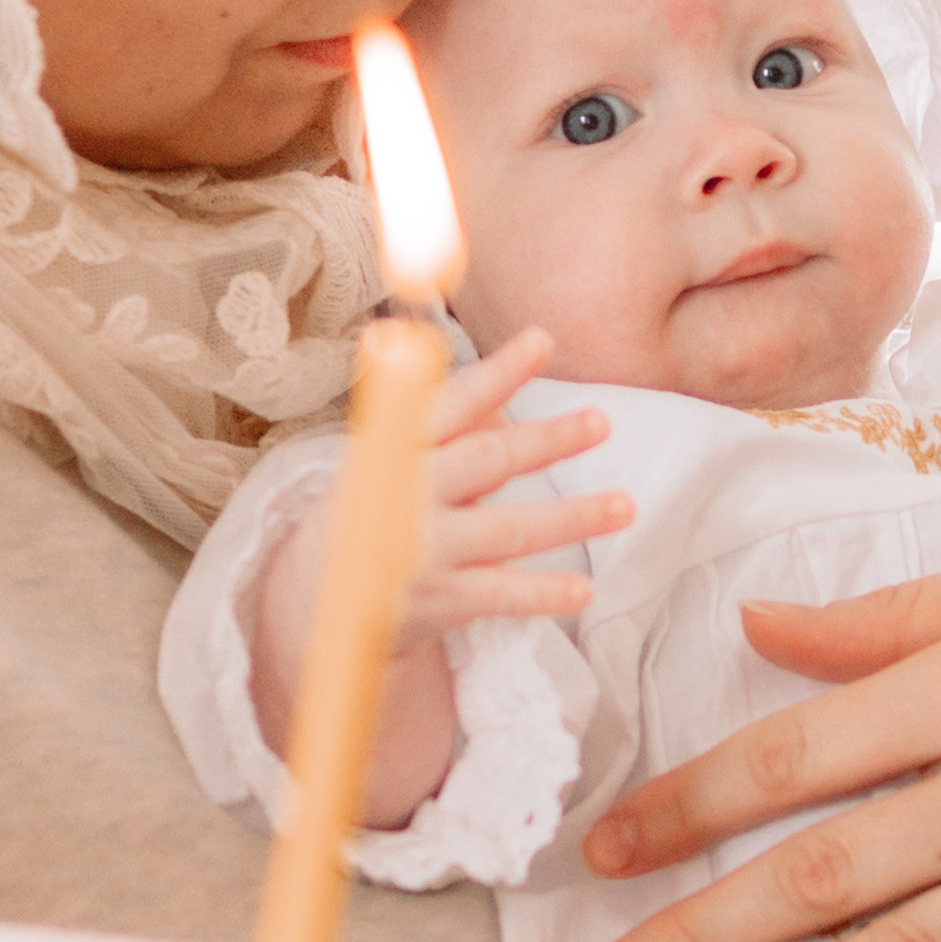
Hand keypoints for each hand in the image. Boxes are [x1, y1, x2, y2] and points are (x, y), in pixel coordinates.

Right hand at [400, 328, 632, 641]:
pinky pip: (499, 596)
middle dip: (546, 440)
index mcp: (396, 450)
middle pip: (485, 461)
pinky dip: (542, 592)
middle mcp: (407, 496)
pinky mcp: (438, 601)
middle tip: (600, 421)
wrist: (316, 595)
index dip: (497, 373)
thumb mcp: (397, 462)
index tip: (543, 340)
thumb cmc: (371, 511)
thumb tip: (506, 398)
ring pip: (506, 530)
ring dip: (570, 518)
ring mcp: (423, 551)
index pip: (450, 403)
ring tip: (624, 506)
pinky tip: (584, 589)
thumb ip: (454, 432)